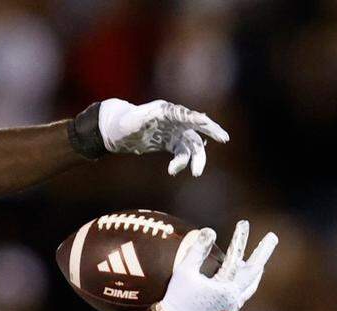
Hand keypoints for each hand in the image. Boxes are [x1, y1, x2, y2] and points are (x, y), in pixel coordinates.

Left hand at [98, 99, 229, 175]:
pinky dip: (181, 162)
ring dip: (191, 159)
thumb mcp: (133, 120)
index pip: (186, 115)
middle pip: (196, 129)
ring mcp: (173, 132)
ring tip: (183, 172)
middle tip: (221, 143)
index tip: (213, 128)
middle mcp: (174, 120)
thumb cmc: (123, 123)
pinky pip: (182, 153)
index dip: (199, 121)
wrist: (115, 131)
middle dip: (208, 137)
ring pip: (191, 145)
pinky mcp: (169, 143)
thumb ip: (147, 117)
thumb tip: (165, 111)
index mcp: (166, 111)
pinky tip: (173, 171)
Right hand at [152, 221, 276, 310]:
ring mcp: (232, 306)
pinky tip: (242, 279)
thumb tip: (209, 230)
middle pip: (254, 272)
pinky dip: (247, 283)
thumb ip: (197, 250)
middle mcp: (234, 298)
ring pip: (251, 285)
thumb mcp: (184, 271)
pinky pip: (244, 294)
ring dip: (256, 270)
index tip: (243, 223)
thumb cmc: (178, 297)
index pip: (236, 258)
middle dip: (263, 252)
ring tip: (259, 261)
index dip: (240, 239)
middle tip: (272, 237)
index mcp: (226, 288)